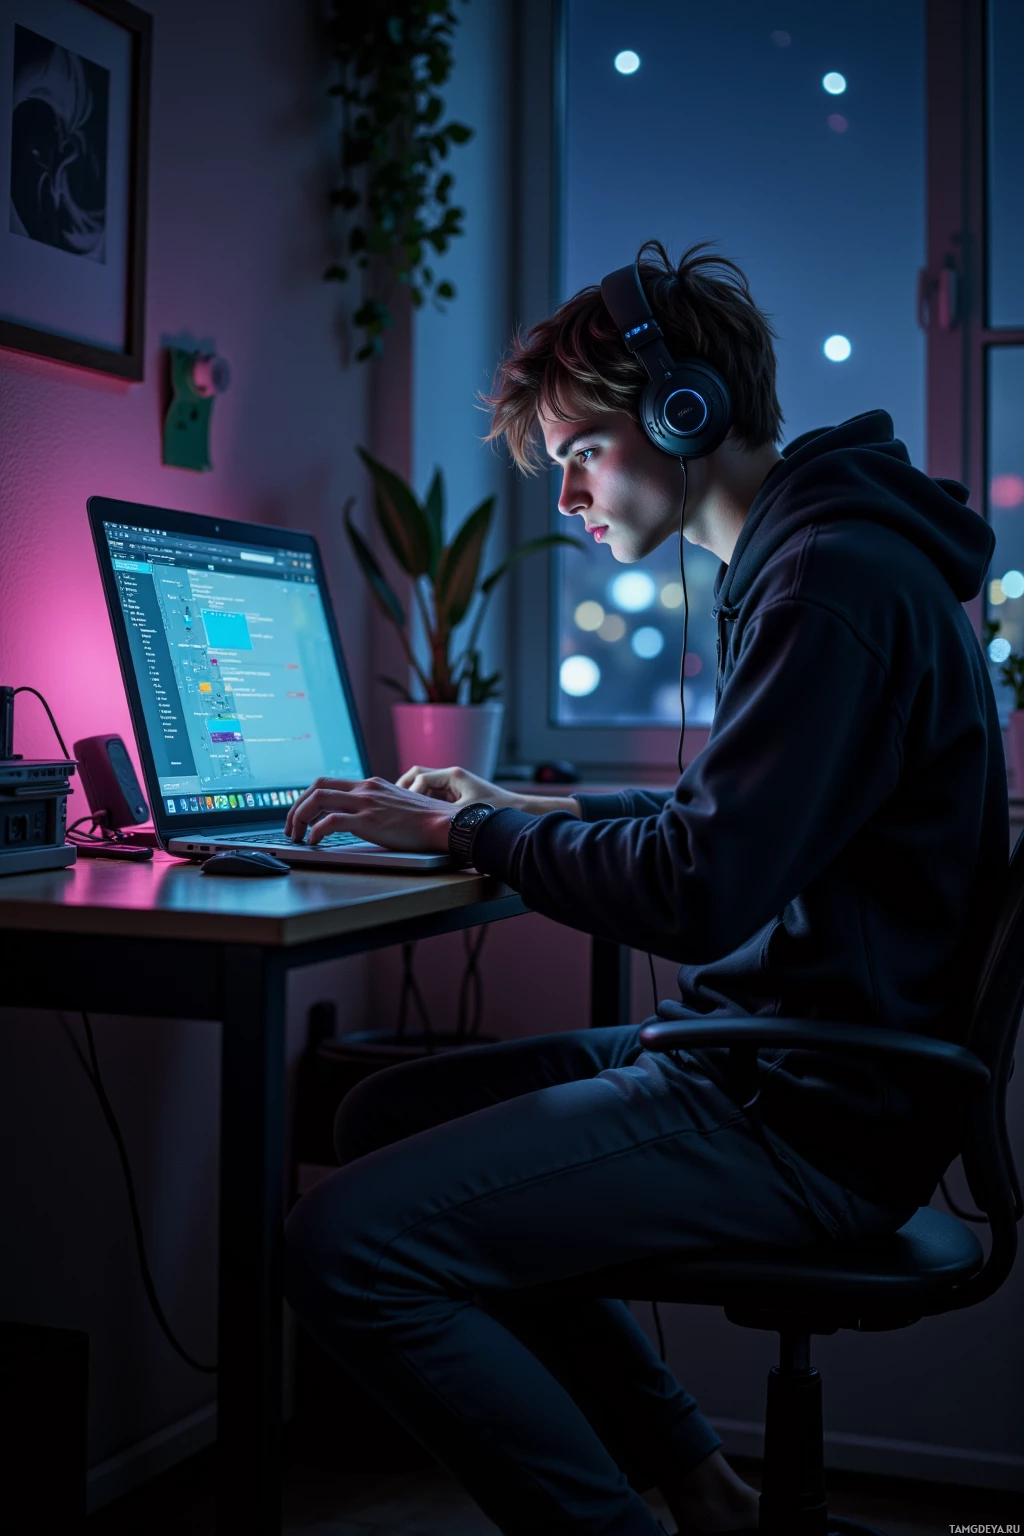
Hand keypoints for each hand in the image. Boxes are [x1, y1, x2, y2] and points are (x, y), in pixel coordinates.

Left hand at [284, 776, 453, 851]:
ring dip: (299, 818)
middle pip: (316, 787)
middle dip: (296, 806)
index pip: (328, 782)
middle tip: (291, 827)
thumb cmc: (426, 821)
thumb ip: (377, 806)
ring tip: (296, 836)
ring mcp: (366, 804)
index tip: (301, 814)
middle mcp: (365, 789)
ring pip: (317, 800)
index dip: (307, 797)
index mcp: (370, 785)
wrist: (445, 824)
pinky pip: (330, 822)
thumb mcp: (396, 805)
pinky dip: (315, 832)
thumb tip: (361, 820)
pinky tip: (313, 843)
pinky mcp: (369, 821)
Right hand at [395, 764, 521, 808]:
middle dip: (403, 788)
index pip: (421, 777)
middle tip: (393, 804)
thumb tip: (420, 819)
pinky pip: (430, 795)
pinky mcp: (453, 796)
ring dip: (410, 796)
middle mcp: (450, 777)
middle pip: (417, 775)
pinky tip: (415, 816)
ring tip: (401, 811)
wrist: (519, 811)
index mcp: (453, 776)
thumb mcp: (466, 814)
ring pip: (421, 784)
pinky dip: (420, 803)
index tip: (406, 809)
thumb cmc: (496, 811)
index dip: (410, 793)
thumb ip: (441, 815)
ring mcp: (451, 785)